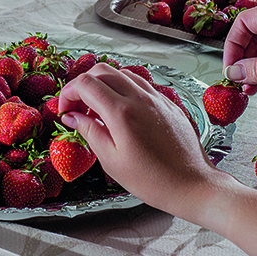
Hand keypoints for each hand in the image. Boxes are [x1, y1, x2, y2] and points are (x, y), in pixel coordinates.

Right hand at [56, 65, 225, 220]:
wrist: (192, 185)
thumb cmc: (151, 180)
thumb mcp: (111, 160)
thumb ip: (89, 131)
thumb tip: (71, 116)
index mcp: (122, 112)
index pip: (86, 84)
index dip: (68, 93)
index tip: (65, 110)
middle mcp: (140, 98)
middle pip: (103, 70)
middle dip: (84, 84)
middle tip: (78, 108)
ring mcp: (157, 98)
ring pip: (123, 73)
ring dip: (104, 85)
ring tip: (100, 111)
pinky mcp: (168, 103)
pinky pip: (141, 84)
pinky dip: (124, 89)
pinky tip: (122, 112)